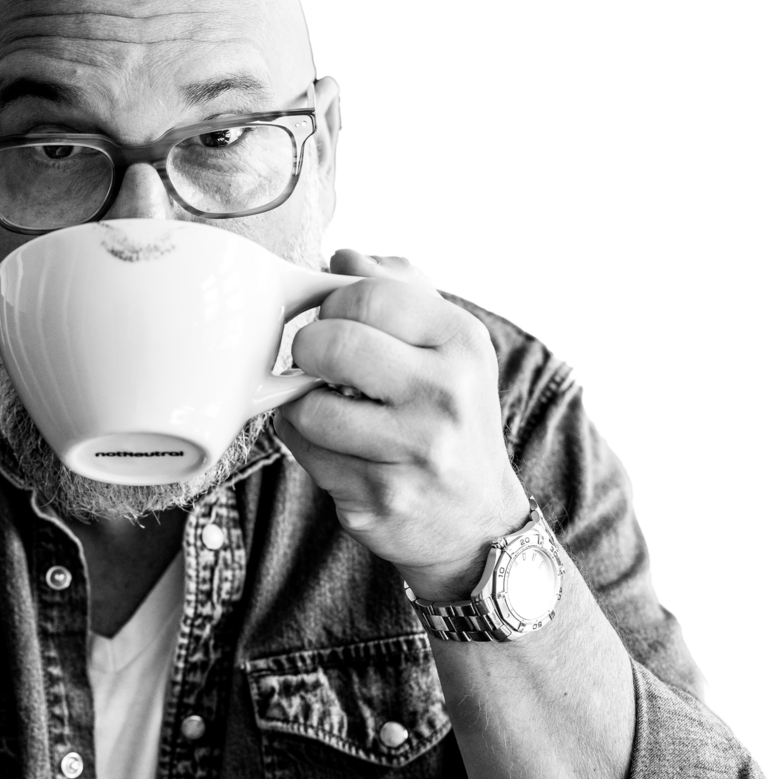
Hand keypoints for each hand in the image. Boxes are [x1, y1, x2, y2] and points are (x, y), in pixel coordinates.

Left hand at [276, 250, 529, 601]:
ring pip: (307, 407)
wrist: (476, 521)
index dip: (332, 304)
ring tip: (329, 409)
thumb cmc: (448, 418)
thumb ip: (398, 290)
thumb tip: (342, 256)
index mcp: (462, 343)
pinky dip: (306, 446)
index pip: (367, 293)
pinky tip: (337, 447)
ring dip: (302, 406)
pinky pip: (304, 454)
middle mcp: (445, 395)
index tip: (336, 322)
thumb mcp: (446, 346)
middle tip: (316, 362)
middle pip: (332, 344)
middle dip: (307, 350)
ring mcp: (414, 453)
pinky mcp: (379, 498)